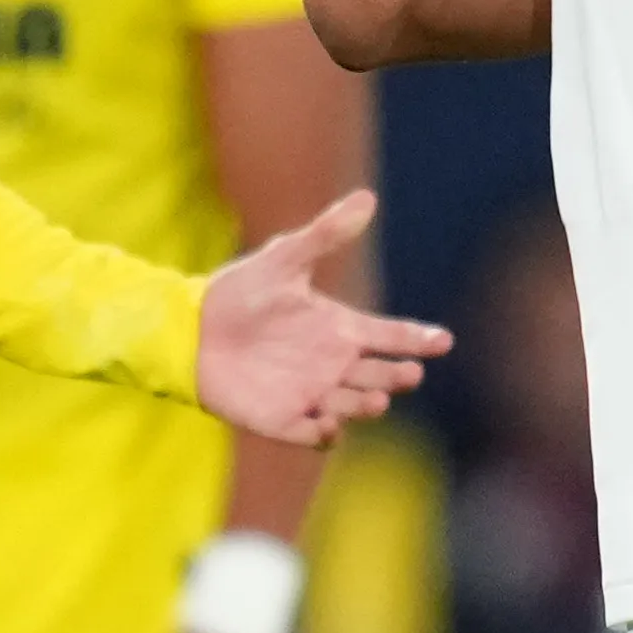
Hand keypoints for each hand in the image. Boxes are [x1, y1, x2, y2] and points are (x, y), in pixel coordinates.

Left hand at [196, 189, 453, 443]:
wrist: (189, 330)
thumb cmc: (239, 292)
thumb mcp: (284, 258)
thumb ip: (325, 233)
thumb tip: (367, 197)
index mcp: (340, 329)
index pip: (391, 336)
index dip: (418, 339)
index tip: (443, 340)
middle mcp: (333, 365)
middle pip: (381, 376)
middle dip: (398, 377)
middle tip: (409, 373)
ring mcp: (311, 394)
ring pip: (354, 407)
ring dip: (368, 406)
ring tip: (376, 400)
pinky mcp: (283, 419)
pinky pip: (313, 434)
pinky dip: (324, 434)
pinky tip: (327, 425)